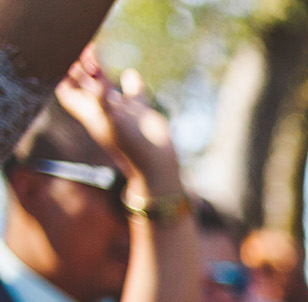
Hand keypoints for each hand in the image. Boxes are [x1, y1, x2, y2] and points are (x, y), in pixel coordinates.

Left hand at [53, 50, 179, 194]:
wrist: (156, 164)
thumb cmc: (131, 147)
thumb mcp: (112, 123)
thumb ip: (102, 101)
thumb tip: (96, 85)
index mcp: (90, 112)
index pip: (68, 89)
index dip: (62, 74)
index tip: (62, 56)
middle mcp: (103, 109)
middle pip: (83, 83)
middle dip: (78, 65)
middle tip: (78, 44)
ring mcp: (121, 109)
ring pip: (105, 84)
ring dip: (98, 68)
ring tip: (94, 49)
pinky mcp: (140, 111)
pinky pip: (133, 93)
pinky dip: (131, 82)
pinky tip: (131, 73)